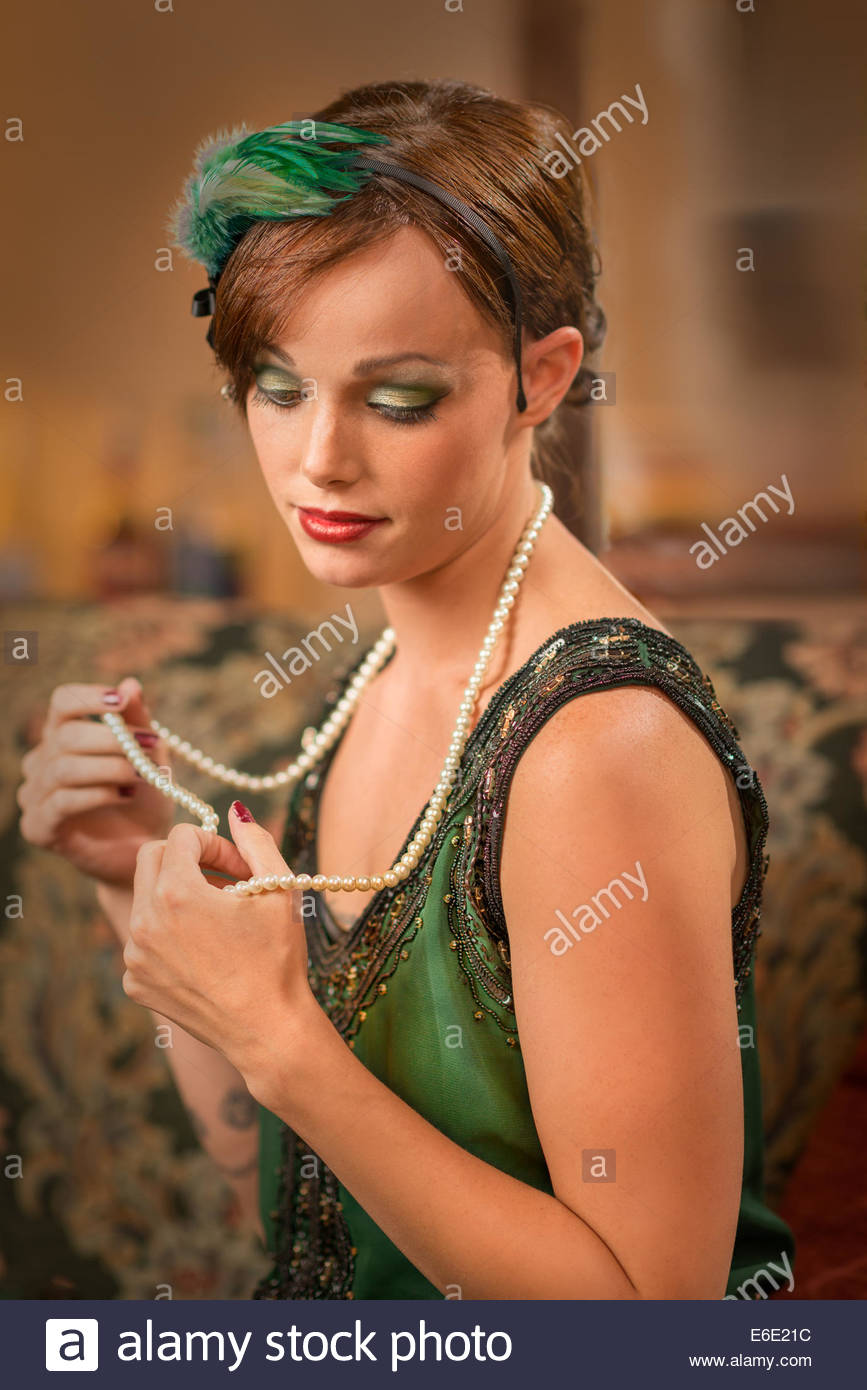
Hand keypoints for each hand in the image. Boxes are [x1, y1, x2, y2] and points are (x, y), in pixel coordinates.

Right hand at [17, 676, 174, 889]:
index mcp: (63, 736)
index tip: (122, 701)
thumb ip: (138, 721)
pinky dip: (99, 795)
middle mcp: (41, 762)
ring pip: (64, 768)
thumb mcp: (149, 754)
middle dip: (113, 740)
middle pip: (66, 735)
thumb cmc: (144, 797)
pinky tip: (126, 796)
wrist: (144, 848)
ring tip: (142, 776)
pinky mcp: (39, 827)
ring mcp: (34, 795)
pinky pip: (63, 802)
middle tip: (150, 748)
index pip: (62, 702)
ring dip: (111, 768)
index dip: (89, 697)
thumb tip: (130, 684)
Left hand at [121, 803, 319, 1081]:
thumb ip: (255, 841)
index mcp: (176, 892)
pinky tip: (205, 954)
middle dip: (186, 860)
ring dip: (178, 897)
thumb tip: (234, 813)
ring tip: (219, 921)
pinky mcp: (135, 983)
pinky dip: (169, 936)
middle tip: (224, 882)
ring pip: (145, 900)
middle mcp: (144, 921)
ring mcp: (134, 956)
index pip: (181, 836)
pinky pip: (143, 940)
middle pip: (150, 859)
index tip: (240, 868)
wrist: (268, 1030)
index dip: (215, 844)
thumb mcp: (279, 890)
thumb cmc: (278, 959)